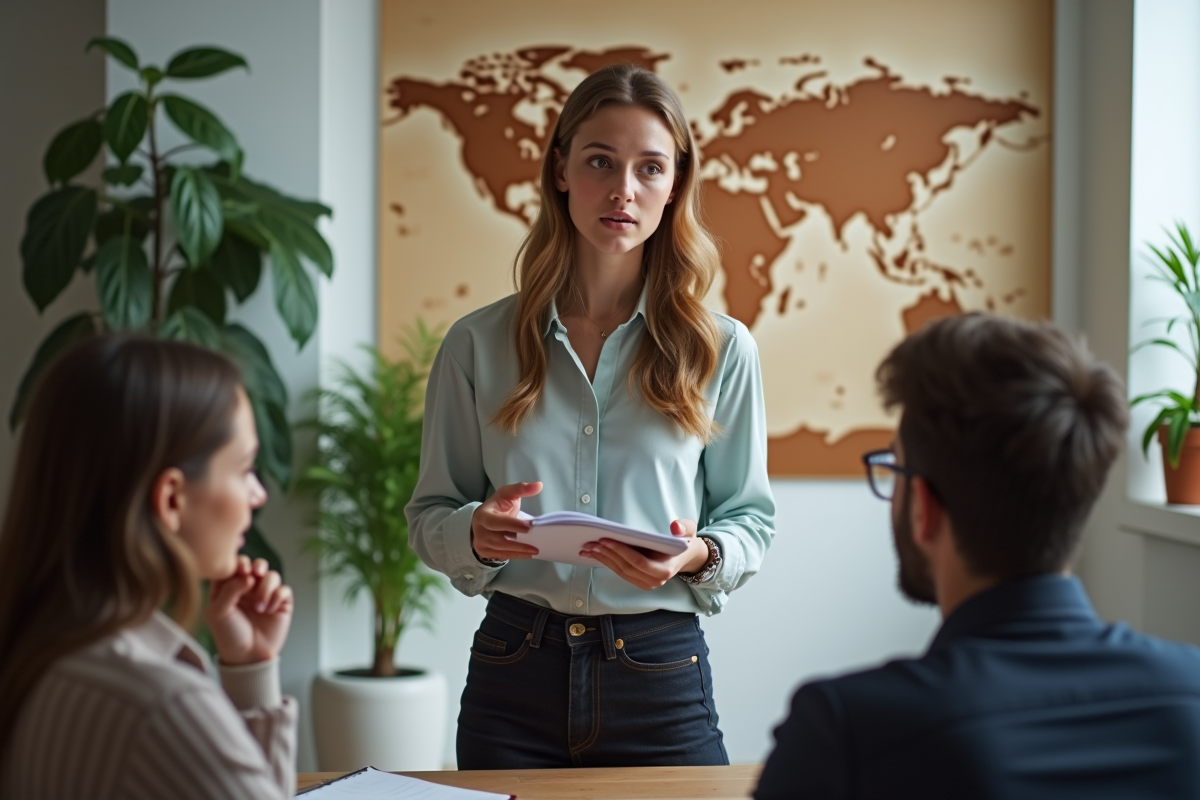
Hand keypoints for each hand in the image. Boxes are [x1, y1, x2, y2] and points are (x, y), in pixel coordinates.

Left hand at [206, 556, 292, 665]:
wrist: (248, 656)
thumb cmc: (229, 635)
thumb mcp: (218, 612)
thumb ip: (229, 589)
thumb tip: (248, 576)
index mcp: (229, 587)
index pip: (235, 566)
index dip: (239, 563)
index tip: (241, 570)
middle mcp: (248, 588)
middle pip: (256, 565)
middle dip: (258, 565)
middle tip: (255, 573)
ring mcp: (265, 594)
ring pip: (272, 575)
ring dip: (266, 587)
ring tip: (259, 606)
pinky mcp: (281, 603)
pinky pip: (284, 590)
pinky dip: (277, 597)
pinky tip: (269, 611)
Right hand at [470, 481, 542, 560]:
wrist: (482, 520)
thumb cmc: (497, 506)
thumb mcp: (506, 494)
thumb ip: (521, 488)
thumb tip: (539, 485)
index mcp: (483, 516)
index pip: (497, 522)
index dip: (513, 525)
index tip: (529, 527)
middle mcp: (480, 532)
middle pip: (499, 540)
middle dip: (518, 543)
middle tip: (536, 544)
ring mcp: (482, 544)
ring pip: (502, 550)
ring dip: (520, 551)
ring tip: (536, 549)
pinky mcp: (487, 553)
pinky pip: (503, 556)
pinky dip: (517, 555)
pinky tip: (529, 554)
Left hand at [579, 519, 708, 590]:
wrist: (686, 556)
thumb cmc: (685, 541)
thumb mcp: (688, 531)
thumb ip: (684, 527)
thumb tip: (675, 527)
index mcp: (665, 570)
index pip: (639, 562)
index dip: (621, 551)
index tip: (605, 539)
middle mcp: (655, 581)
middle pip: (626, 568)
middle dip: (607, 554)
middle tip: (590, 542)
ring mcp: (646, 583)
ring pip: (620, 572)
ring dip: (603, 559)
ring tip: (588, 547)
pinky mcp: (638, 581)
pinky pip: (620, 572)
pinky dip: (606, 562)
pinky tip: (594, 553)